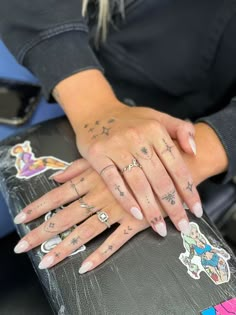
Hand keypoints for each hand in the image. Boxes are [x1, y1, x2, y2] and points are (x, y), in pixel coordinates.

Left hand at [13, 161, 148, 272]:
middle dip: (43, 232)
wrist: (173, 163)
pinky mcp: (135, 221)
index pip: (59, 195)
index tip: (21, 218)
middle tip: (23, 246)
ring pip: (86, 231)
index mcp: (93, 178)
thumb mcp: (108, 156)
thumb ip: (80, 167)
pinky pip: (115, 240)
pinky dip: (100, 254)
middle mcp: (100, 194)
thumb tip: (56, 176)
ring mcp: (117, 209)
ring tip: (46, 261)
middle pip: (66, 215)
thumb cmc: (138, 157)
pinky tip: (85, 266)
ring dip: (65, 247)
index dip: (39, 207)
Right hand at [75, 104, 201, 235]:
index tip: (196, 210)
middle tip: (181, 226)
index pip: (177, 164)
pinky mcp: (98, 155)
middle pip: (160, 178)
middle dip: (173, 205)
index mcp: (155, 130)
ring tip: (159, 228)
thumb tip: (194, 150)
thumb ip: (180, 129)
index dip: (188, 189)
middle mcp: (137, 138)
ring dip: (151, 208)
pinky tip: (136, 214)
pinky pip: (113, 181)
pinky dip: (125, 198)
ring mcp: (117, 147)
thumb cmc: (129, 119)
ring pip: (138, 183)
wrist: (95, 110)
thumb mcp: (157, 117)